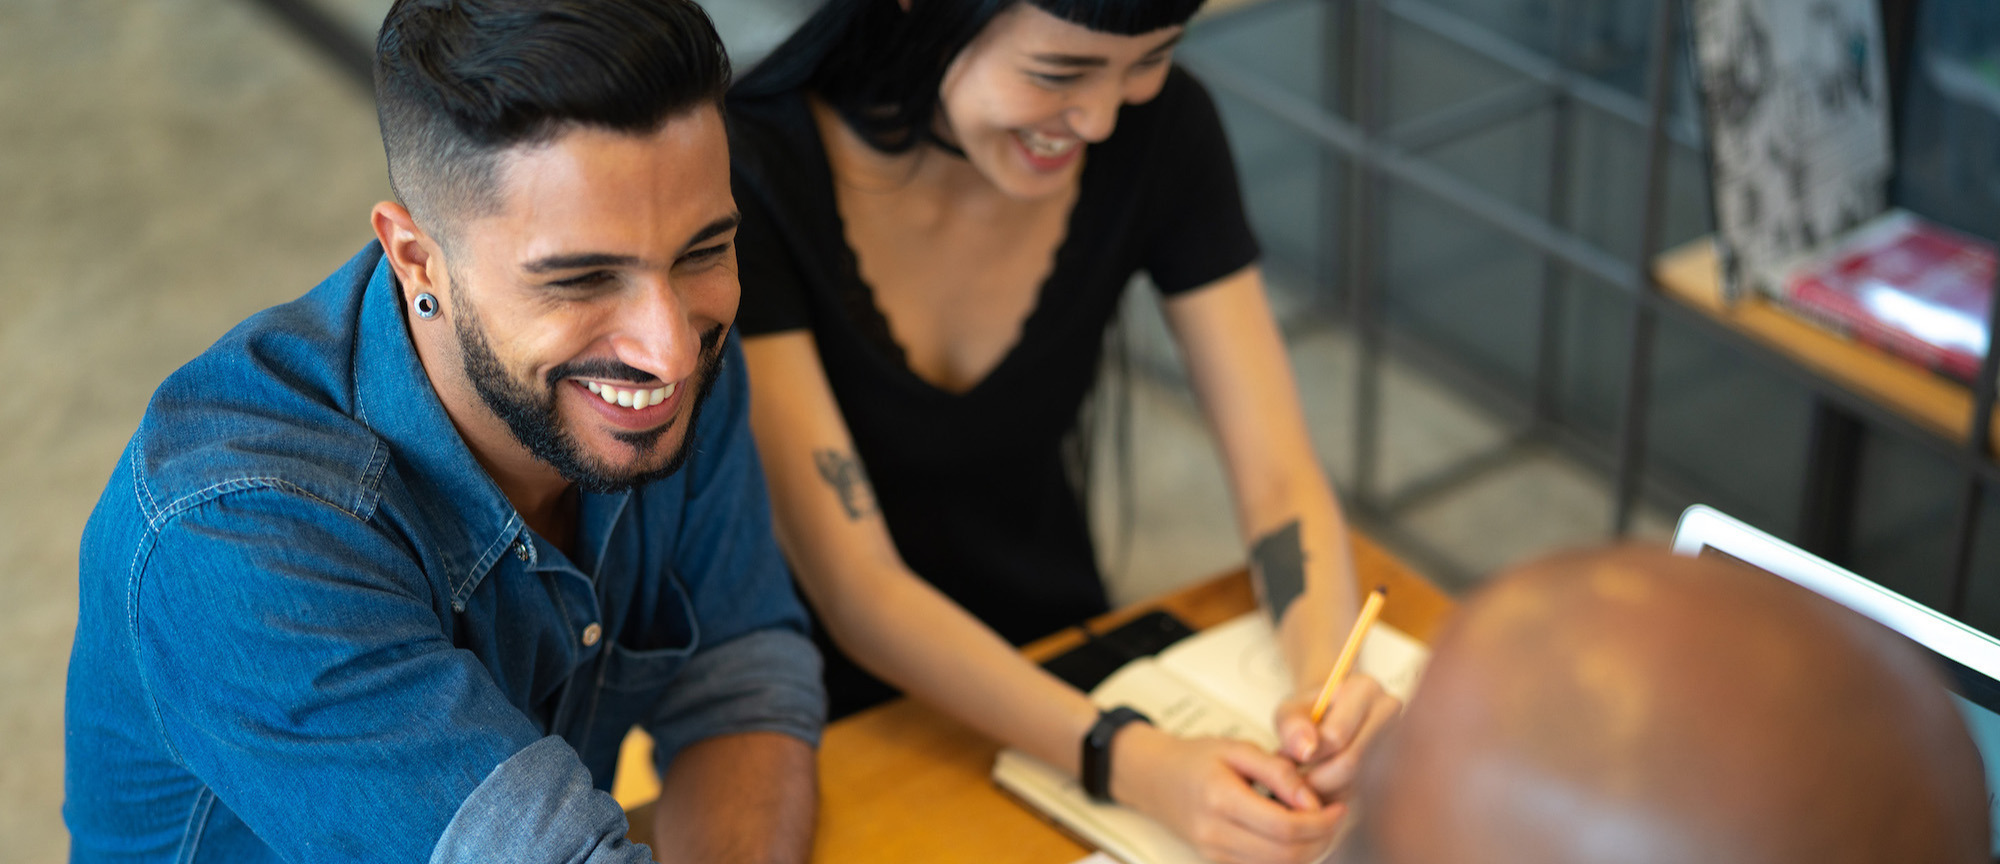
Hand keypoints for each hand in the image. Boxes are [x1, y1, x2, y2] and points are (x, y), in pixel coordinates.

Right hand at [1110, 722, 1342, 863]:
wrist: (1155, 778)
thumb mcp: (1237, 748)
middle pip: (1284, 854)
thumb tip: (1312, 798)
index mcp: (1220, 797)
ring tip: (1316, 825)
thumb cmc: (1194, 759)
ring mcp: (1213, 852)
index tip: (1335, 807)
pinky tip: (1294, 836)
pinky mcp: (1217, 861)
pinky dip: (1286, 857)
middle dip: (1319, 839)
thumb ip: (1277, 770)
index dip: (1318, 822)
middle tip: (1333, 817)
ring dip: (1307, 851)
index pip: (1282, 825)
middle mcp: (1214, 832)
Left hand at [1274, 675, 1400, 800]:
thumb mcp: (1291, 711)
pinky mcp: (1399, 765)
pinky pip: (1366, 792)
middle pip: (1351, 762)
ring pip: (1359, 782)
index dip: (1308, 755)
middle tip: (1295, 781)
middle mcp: (1390, 711)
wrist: (1333, 718)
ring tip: (1307, 780)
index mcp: (1365, 688)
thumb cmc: (1310, 713)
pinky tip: (1325, 787)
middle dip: (1316, 779)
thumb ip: (1292, 726)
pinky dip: (1340, 796)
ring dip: (1326, 790)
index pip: (1336, 735)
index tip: (1289, 760)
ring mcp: (1399, 739)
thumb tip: (1306, 752)